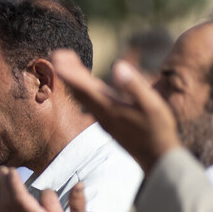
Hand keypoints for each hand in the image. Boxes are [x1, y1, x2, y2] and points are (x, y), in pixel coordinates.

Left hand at [51, 50, 180, 173]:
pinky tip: (82, 82)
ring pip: (82, 96)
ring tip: (64, 62)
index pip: (84, 87)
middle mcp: (102, 113)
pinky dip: (81, 88)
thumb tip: (117, 66)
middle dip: (67, 72)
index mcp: (110, 107)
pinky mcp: (107, 122)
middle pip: (78, 90)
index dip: (69, 73)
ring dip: (72, 79)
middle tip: (55, 54)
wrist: (157, 157)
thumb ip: (134, 85)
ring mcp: (103, 119)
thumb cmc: (158, 129)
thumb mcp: (152, 105)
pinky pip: (89, 102)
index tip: (57, 59)